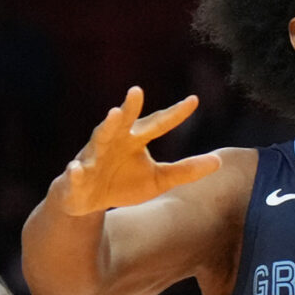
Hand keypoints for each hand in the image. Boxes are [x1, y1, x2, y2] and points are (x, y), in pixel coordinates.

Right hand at [60, 86, 219, 216]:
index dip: (175, 114)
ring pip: (98, 139)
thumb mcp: (159, 180)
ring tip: (114, 114)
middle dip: (130, 108)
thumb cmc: (123, 185)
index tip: (194, 100)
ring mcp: (91, 157)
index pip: (158, 124)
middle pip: (123, 122)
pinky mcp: (74, 177)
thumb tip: (219, 161)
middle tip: (138, 91)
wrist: (87, 202)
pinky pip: (74, 174)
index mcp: (134, 140)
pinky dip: (75, 172)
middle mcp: (113, 141)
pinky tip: (76, 169)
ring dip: (106, 126)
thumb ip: (186, 170)